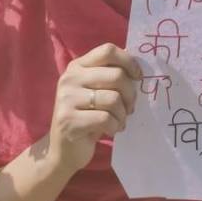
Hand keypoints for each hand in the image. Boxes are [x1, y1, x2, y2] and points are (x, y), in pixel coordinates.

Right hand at [49, 43, 141, 174]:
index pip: (108, 51)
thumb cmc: (87, 116)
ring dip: (122, 114)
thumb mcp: (96, 90)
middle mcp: (70, 78)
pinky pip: (106, 118)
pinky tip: (111, 130)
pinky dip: (115, 126)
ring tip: (118, 121)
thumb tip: (138, 61)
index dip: (129, 62)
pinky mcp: (69, 120)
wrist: (63, 149)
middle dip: (130, 94)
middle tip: (130, 108)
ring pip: (113, 99)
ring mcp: (67, 99)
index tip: (138, 77)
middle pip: (116, 75)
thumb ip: (110, 75)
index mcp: (78, 66)